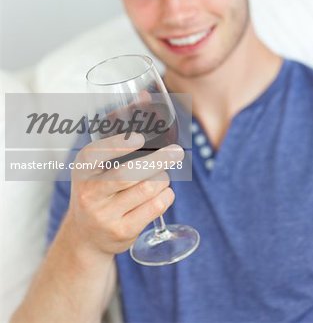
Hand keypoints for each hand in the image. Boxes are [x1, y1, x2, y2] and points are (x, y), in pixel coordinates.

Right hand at [66, 132, 183, 256]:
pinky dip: (166, 195)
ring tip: (163, 175)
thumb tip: (151, 128)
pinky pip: (155, 207)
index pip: (95, 154)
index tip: (139, 139)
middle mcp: (89, 193)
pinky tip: (164, 193)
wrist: (86, 236)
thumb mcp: (93, 170)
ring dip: (163, 178)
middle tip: (176, 151)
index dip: (118, 145)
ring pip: (147, 188)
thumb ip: (112, 151)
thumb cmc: (97, 192)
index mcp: (82, 170)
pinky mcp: (122, 231)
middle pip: (128, 173)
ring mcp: (105, 215)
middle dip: (158, 159)